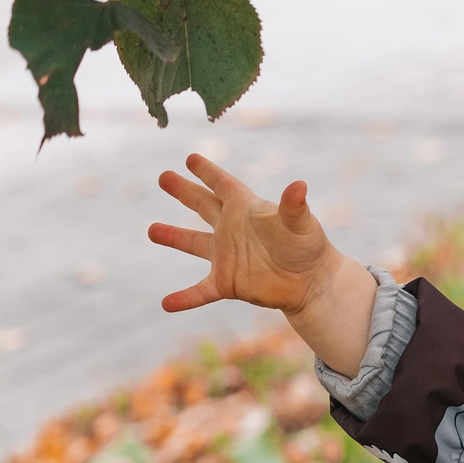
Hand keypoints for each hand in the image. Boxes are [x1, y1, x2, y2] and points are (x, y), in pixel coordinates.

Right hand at [149, 156, 379, 373]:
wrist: (311, 282)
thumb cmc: (309, 247)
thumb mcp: (302, 224)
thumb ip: (294, 206)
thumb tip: (299, 186)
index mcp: (246, 208)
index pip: (223, 184)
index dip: (207, 172)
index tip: (191, 158)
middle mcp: (232, 229)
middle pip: (202, 205)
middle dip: (184, 191)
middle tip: (163, 177)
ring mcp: (226, 256)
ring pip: (194, 243)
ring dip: (173, 237)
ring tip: (152, 230)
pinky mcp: (227, 283)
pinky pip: (200, 291)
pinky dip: (185, 298)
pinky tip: (167, 304)